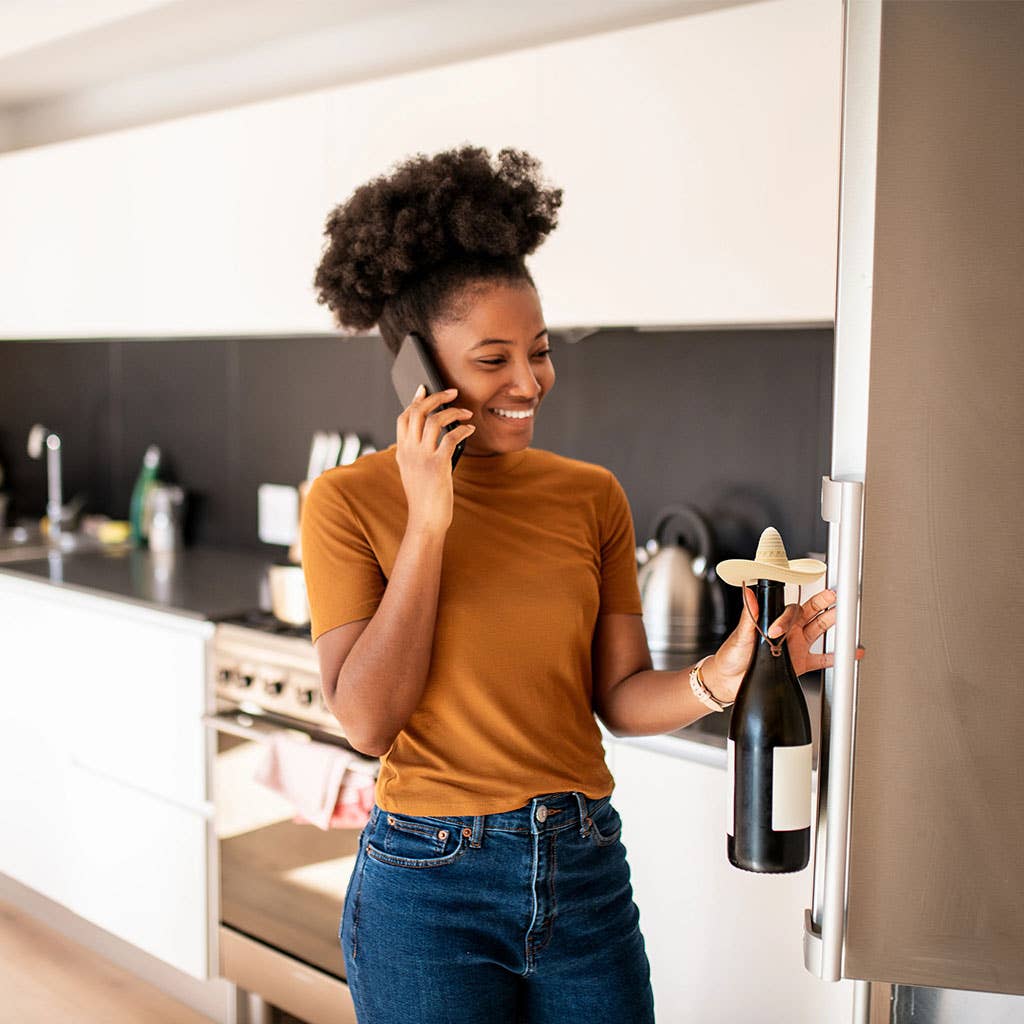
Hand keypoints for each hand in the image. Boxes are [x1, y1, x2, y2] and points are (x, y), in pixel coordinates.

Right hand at [395, 385, 474, 534]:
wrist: (426, 520)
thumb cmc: (425, 498)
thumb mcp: (414, 473)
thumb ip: (416, 454)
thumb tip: (434, 437)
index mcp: (402, 452)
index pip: (404, 418)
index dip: (415, 401)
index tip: (424, 389)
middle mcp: (409, 452)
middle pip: (417, 412)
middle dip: (436, 397)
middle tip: (452, 392)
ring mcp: (422, 458)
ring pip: (434, 421)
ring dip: (453, 412)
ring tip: (466, 412)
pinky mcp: (438, 466)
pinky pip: (450, 438)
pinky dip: (463, 430)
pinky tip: (470, 430)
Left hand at [704, 586, 863, 702]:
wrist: (729, 681)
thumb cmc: (732, 655)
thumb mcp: (740, 634)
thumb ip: (748, 615)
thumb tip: (748, 593)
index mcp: (774, 621)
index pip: (790, 611)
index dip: (787, 619)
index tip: (777, 632)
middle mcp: (788, 631)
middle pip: (810, 612)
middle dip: (823, 603)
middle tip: (836, 595)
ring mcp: (795, 646)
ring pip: (819, 631)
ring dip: (832, 624)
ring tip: (847, 618)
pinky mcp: (799, 664)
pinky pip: (822, 659)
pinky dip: (836, 657)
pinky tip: (851, 653)